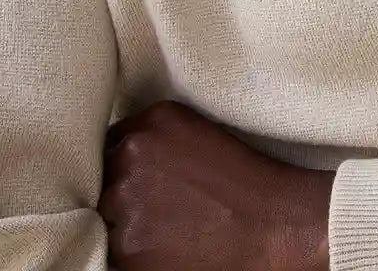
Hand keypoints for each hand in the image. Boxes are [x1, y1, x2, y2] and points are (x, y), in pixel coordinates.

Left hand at [97, 99, 333, 269]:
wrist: (273, 225)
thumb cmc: (245, 181)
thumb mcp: (199, 133)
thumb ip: (156, 138)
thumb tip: (124, 156)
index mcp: (151, 121)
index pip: (111, 141)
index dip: (122, 163)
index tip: (136, 179)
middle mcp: (131, 156)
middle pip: (104, 179)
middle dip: (122, 194)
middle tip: (156, 209)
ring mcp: (124, 203)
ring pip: (106, 218)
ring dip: (124, 226)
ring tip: (162, 231)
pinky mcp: (127, 250)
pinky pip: (113, 253)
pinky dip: (132, 256)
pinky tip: (161, 250)